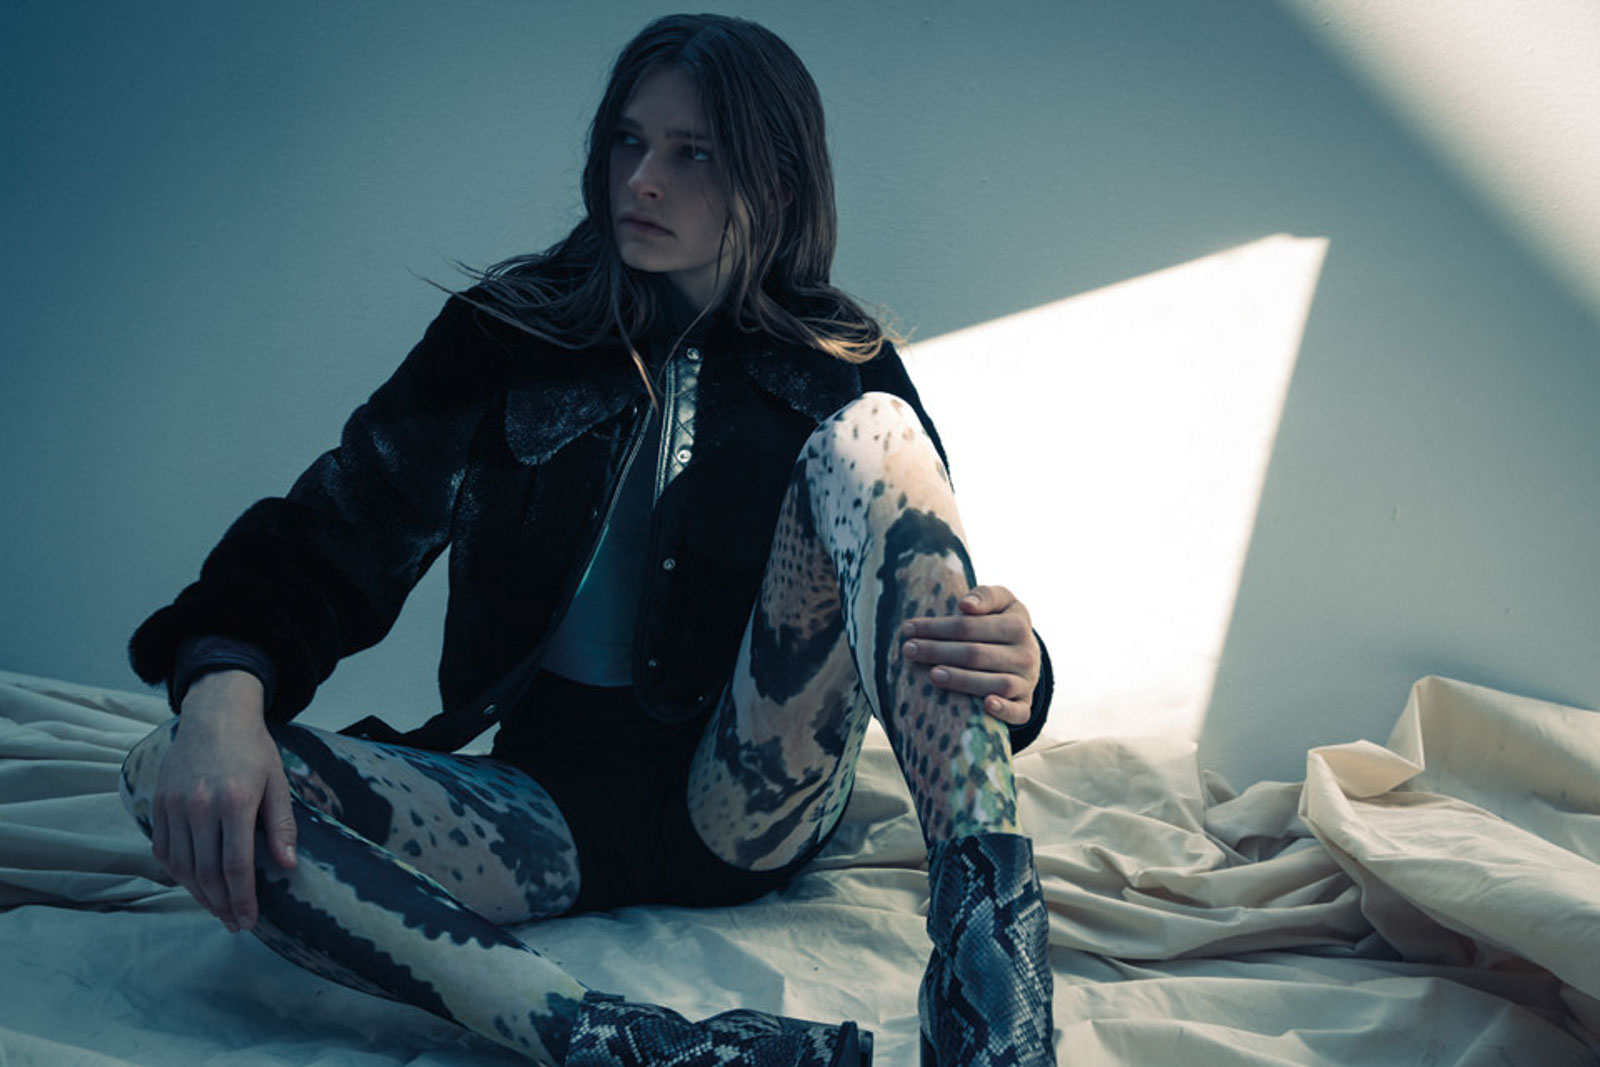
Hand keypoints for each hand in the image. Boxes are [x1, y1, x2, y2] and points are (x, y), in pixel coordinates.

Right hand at [152, 670, 296, 931]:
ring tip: (217, 909)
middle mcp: (200, 806)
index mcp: (235, 802)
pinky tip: (194, 884)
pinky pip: (163, 850)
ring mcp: (174, 805)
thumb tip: (288, 865)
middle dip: (222, 905)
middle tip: (235, 923)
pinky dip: (177, 873)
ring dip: (199, 894)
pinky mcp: (158, 803)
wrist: (215, 715)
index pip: (236, 866)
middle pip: (207, 873)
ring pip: (182, 866)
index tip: (249, 921)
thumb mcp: (277, 782)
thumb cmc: (253, 749)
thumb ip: (282, 825)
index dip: (243, 899)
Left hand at [900, 585, 1039, 725]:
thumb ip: (985, 595)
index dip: (937, 627)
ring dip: (962, 680)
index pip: (970, 626)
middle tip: (908, 650)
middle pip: (976, 654)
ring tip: (932, 675)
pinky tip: (986, 705)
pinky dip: (1005, 710)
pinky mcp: (1025, 705)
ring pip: (996, 683)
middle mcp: (1025, 655)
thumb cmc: (1002, 624)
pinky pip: (1019, 712)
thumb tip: (965, 604)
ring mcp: (1026, 682)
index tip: (908, 628)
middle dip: (938, 651)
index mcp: (1018, 625)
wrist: (1028, 654)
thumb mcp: (1002, 602)